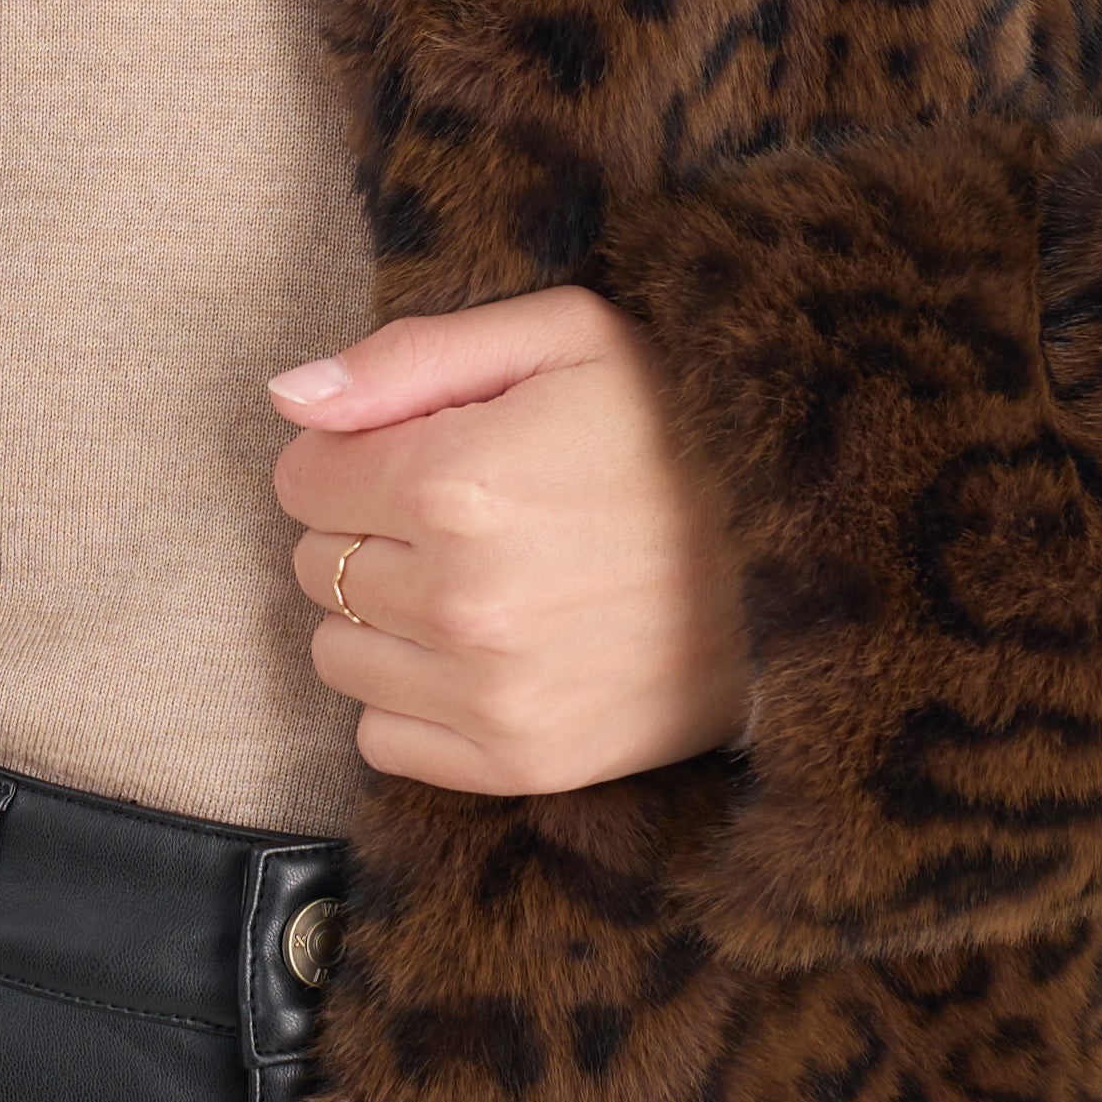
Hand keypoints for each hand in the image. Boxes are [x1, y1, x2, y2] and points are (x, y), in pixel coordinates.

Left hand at [268, 288, 753, 794]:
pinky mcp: (524, 762)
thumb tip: (289, 395)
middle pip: (314, 563)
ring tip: (471, 580)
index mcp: (459, 480)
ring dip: (381, 616)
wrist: (812, 557)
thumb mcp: (567, 339)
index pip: (303, 476)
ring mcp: (492, 693)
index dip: (348, 452)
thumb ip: (412, 357)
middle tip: (458, 511)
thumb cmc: (683, 430)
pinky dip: (410, 699)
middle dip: (365, 528)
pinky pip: (381, 740)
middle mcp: (463, 598)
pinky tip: (482, 652)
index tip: (414, 448)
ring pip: (338, 655)